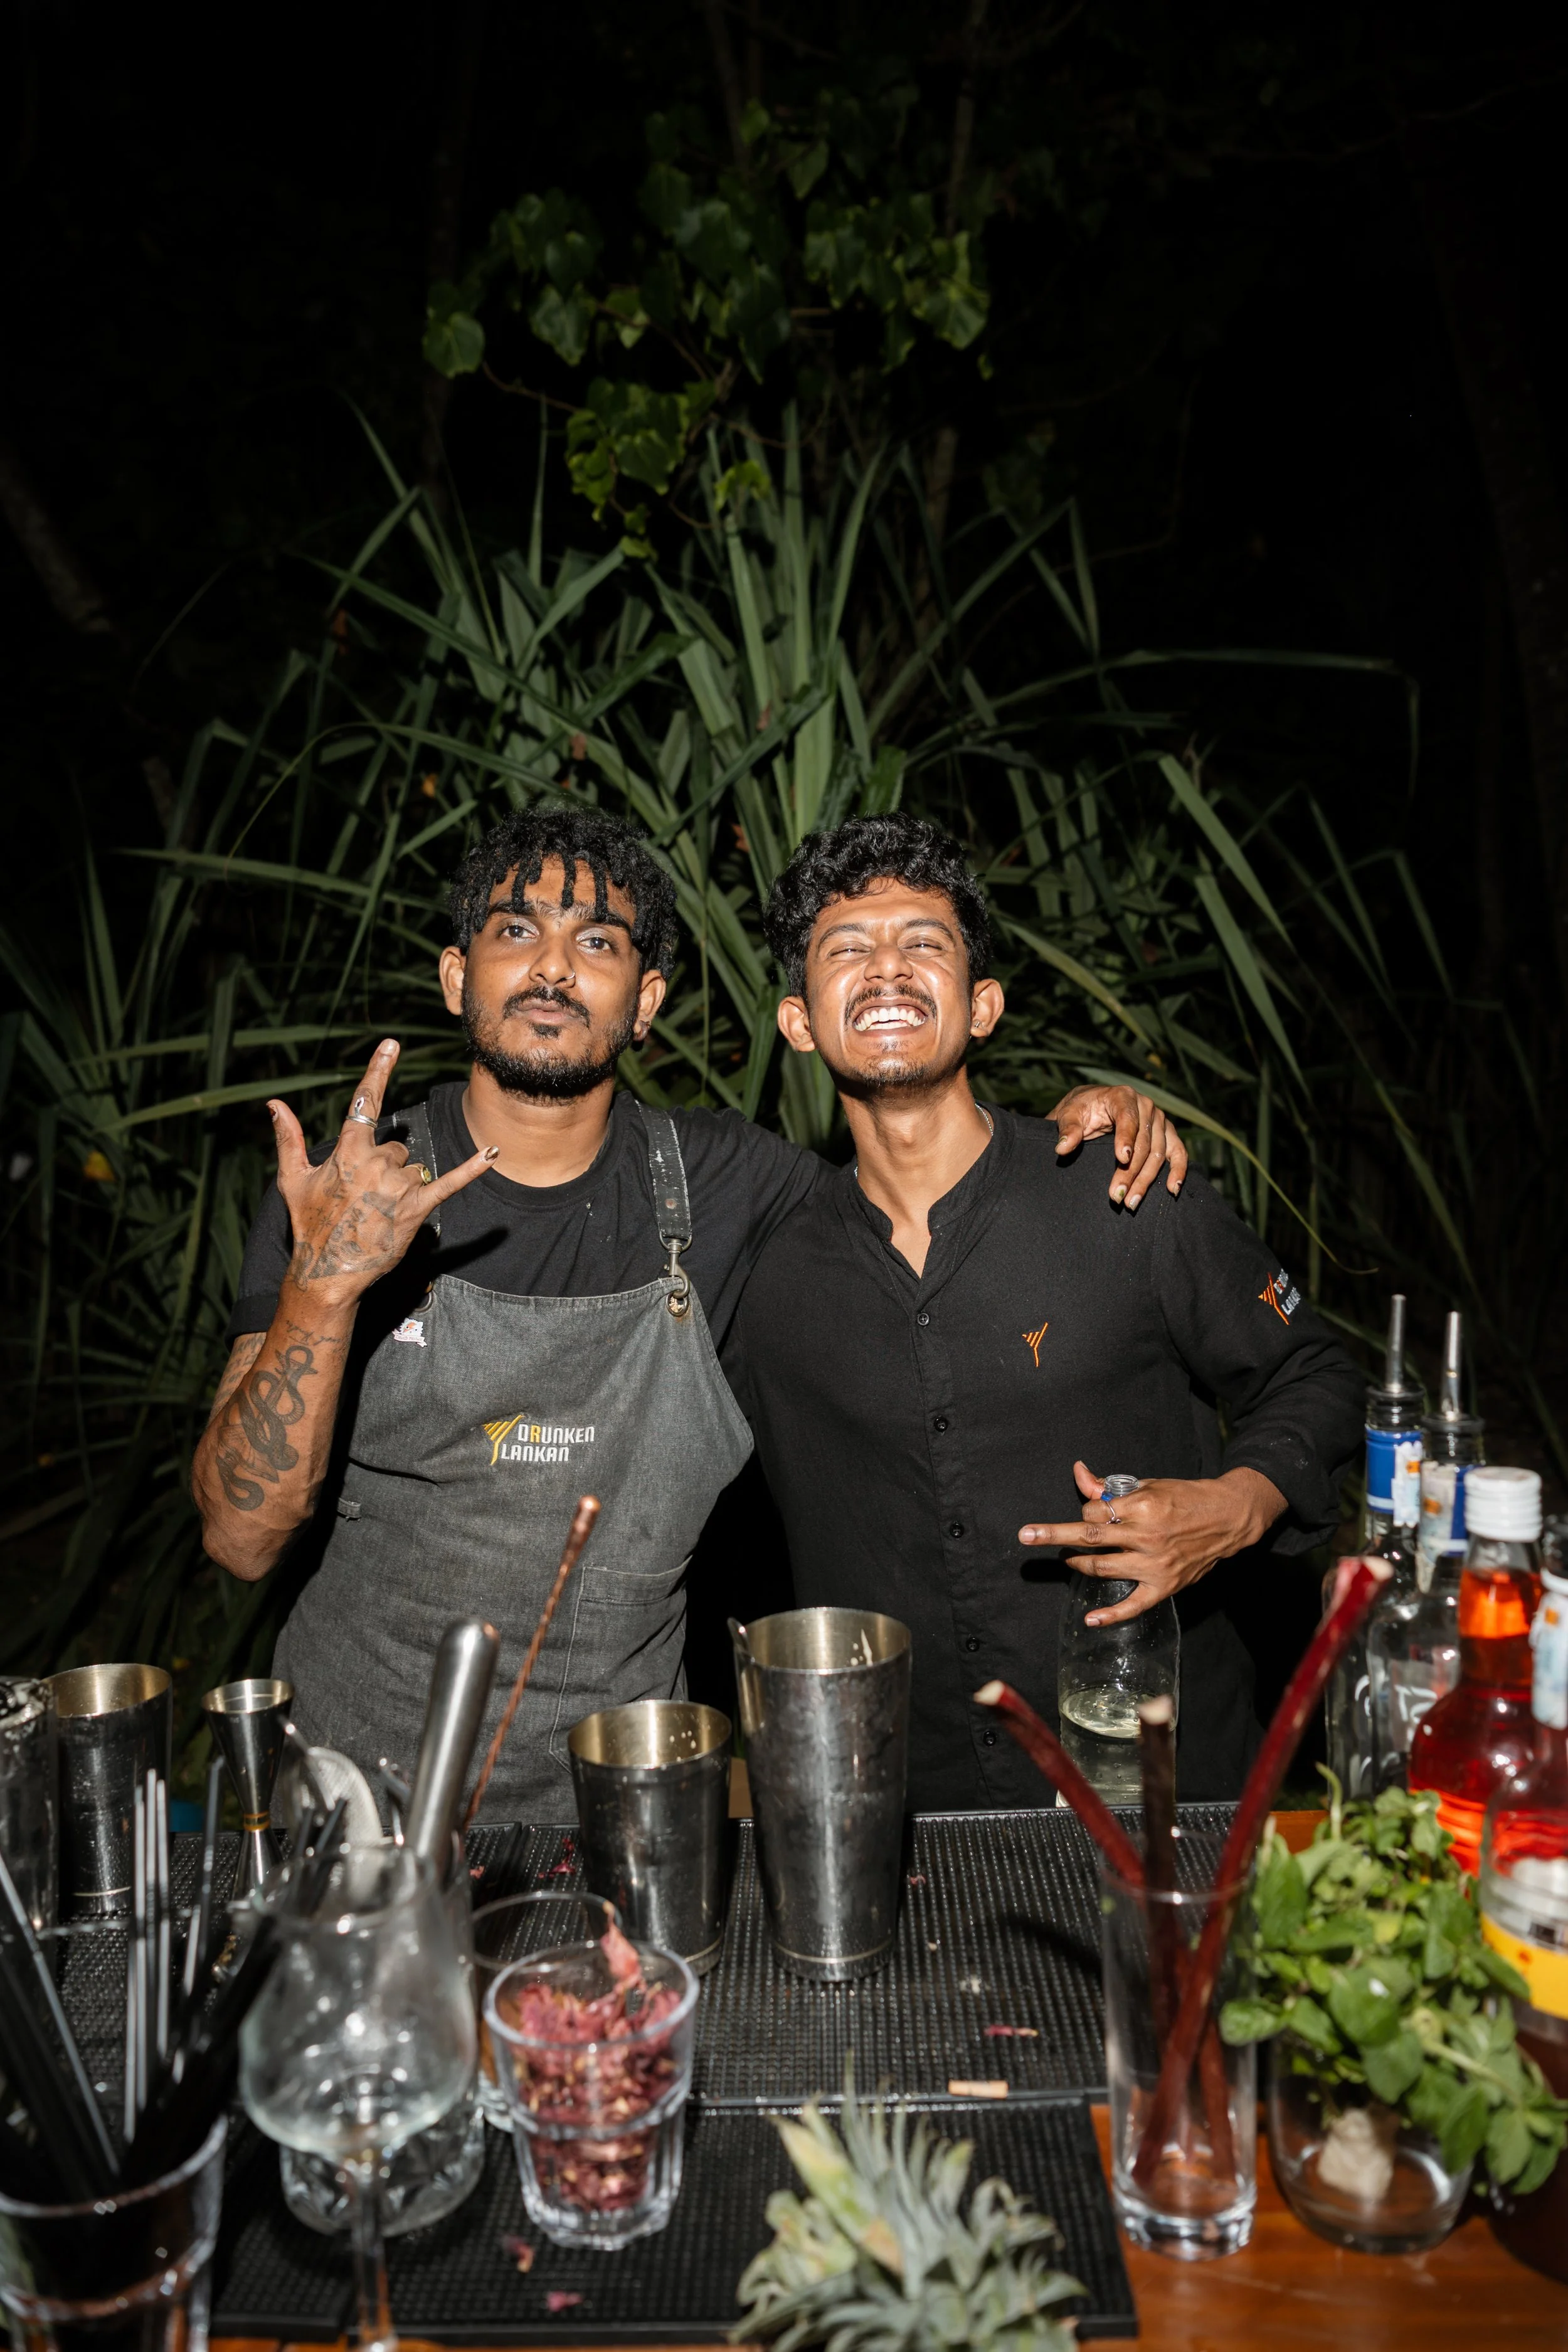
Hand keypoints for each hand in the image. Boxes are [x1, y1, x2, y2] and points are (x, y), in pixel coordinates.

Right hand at [270, 1041, 496, 1306]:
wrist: (328, 1270)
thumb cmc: (309, 1224)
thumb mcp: (292, 1179)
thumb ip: (289, 1138)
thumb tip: (275, 1104)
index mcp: (346, 1152)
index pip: (364, 1103)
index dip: (378, 1071)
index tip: (392, 1045)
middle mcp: (375, 1163)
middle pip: (395, 1147)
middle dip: (384, 1167)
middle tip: (364, 1197)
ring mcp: (398, 1185)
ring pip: (413, 1167)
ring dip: (402, 1185)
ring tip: (379, 1212)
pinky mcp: (418, 1208)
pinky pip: (449, 1182)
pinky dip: (471, 1169)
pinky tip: (491, 1154)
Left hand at [1019, 1458, 1285, 1625]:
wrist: (1229, 1518)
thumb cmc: (1186, 1497)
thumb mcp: (1148, 1485)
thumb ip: (1108, 1487)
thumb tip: (1078, 1473)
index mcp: (1143, 1506)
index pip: (1095, 1512)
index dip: (1086, 1512)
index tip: (1089, 1513)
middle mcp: (1147, 1536)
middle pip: (1090, 1537)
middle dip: (1054, 1535)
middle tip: (1026, 1535)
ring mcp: (1155, 1564)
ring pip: (1103, 1568)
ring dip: (1078, 1563)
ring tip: (1067, 1558)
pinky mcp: (1165, 1586)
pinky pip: (1133, 1605)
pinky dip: (1111, 1615)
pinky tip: (1092, 1619)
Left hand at [1048, 1085, 1186, 1207]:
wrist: (1093, 1105)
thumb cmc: (1081, 1109)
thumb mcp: (1069, 1115)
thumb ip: (1067, 1129)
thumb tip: (1062, 1148)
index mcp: (1122, 1096)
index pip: (1128, 1118)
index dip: (1126, 1139)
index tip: (1121, 1159)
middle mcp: (1146, 1106)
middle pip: (1144, 1143)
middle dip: (1130, 1172)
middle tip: (1117, 1195)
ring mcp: (1159, 1120)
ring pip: (1158, 1153)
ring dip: (1146, 1180)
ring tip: (1131, 1202)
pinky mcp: (1166, 1134)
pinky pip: (1178, 1152)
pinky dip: (1178, 1170)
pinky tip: (1172, 1189)